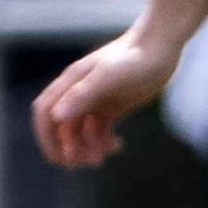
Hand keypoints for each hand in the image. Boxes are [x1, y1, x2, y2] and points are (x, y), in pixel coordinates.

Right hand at [32, 26, 182, 168]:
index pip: (45, 114)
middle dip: (69, 148)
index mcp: (71, 83)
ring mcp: (96, 99)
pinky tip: (118, 146)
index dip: (47, 138)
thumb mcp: (110, 76)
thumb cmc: (136, 57)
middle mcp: (79, 92)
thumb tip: (56, 117)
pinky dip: (102, 142)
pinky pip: (99, 130)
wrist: (162, 45)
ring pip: (80, 132)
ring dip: (87, 148)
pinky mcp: (112, 105)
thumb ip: (83, 94)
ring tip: (105, 156)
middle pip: (61, 127)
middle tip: (89, 162)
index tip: (62, 158)